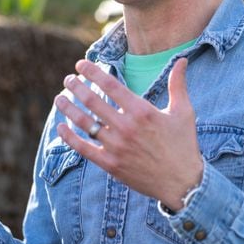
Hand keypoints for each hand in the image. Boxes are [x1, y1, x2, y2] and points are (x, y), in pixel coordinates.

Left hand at [54, 58, 202, 210]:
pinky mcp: (110, 164)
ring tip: (59, 98)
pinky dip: (69, 137)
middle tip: (68, 79)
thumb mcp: (184, 111)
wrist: (183, 184)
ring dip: (68, 108)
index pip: (110, 84)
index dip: (92, 71)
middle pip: (92, 100)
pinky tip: (60, 127)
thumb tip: (182, 59)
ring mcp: (116, 147)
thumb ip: (178, 84)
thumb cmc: (184, 145)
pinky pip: (83, 148)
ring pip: (84, 123)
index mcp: (142, 111)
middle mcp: (126, 127)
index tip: (80, 64)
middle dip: (76, 86)